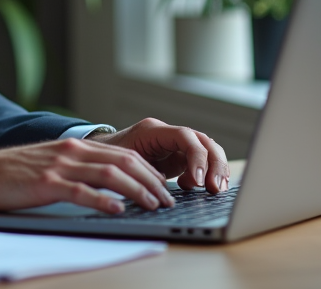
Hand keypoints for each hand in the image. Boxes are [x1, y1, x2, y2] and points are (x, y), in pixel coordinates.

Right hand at [0, 137, 176, 214]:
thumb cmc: (13, 173)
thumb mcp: (51, 164)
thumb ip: (77, 169)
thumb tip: (106, 187)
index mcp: (75, 146)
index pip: (123, 154)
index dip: (148, 170)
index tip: (164, 186)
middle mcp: (71, 152)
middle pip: (123, 162)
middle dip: (151, 181)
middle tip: (167, 199)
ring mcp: (59, 167)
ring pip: (109, 175)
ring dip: (136, 190)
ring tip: (153, 205)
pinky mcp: (46, 184)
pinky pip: (81, 192)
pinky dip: (103, 201)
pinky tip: (118, 209)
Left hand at [89, 117, 229, 193]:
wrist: (103, 154)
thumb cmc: (109, 158)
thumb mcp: (120, 164)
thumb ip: (138, 172)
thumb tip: (158, 190)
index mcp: (152, 131)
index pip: (185, 136)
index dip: (196, 158)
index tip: (198, 181)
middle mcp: (169, 134)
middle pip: (204, 141)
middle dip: (214, 165)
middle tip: (213, 188)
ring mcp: (177, 144)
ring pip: (208, 149)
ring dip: (216, 169)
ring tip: (214, 190)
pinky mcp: (181, 156)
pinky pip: (204, 160)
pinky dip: (211, 173)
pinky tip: (209, 188)